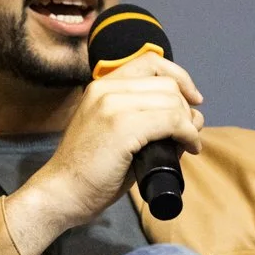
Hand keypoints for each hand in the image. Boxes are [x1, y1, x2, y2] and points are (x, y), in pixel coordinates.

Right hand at [27, 52, 203, 233]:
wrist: (62, 193)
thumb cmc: (90, 171)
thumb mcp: (116, 133)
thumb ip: (146, 119)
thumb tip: (192, 117)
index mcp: (102, 86)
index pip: (151, 62)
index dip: (179, 77)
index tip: (192, 99)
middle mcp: (106, 89)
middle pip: (167, 83)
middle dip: (186, 107)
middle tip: (189, 132)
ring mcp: (113, 106)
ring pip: (172, 101)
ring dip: (190, 123)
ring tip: (189, 142)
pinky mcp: (123, 127)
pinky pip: (172, 121)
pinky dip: (188, 134)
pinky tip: (189, 147)